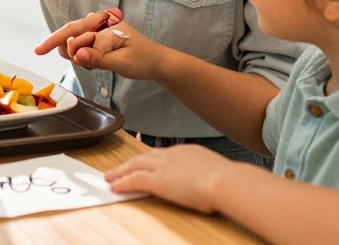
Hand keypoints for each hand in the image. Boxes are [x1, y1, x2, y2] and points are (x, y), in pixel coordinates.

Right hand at [34, 13, 164, 80]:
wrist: (157, 62)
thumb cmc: (142, 60)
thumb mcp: (121, 62)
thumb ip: (97, 58)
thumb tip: (75, 54)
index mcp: (107, 23)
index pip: (75, 31)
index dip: (61, 44)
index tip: (40, 51)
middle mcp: (101, 21)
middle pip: (71, 32)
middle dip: (65, 48)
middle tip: (76, 64)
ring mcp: (100, 29)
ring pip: (74, 39)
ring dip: (75, 53)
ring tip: (93, 65)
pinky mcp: (100, 37)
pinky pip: (82, 44)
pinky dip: (82, 55)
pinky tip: (94, 63)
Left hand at [104, 145, 233, 211]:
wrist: (225, 181)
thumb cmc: (228, 181)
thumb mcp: (217, 171)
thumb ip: (207, 174)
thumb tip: (210, 181)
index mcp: (188, 151)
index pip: (163, 153)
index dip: (151, 159)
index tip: (145, 163)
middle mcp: (173, 155)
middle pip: (145, 156)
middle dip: (130, 162)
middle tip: (118, 168)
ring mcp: (164, 167)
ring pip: (135, 166)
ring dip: (121, 171)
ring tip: (110, 177)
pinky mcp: (158, 181)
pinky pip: (135, 180)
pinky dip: (123, 183)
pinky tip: (114, 187)